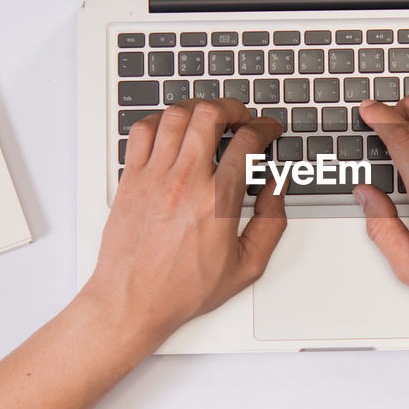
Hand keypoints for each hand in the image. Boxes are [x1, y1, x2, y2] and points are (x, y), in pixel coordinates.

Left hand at [82, 98, 286, 339]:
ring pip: (175, 116)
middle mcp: (185, 181)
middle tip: (240, 116)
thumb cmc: (182, 289)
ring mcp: (154, 177)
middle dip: (232, 107)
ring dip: (197, 108)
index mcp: (218, 201)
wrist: (132, 302)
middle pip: (210, 115)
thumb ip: (272, 223)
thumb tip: (277, 188)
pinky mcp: (130, 179)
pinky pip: (142, 131)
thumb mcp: (247, 266)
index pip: (247, 142)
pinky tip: (171, 130)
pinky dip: (159, 120)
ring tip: (208, 117)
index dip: (265, 128)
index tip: (268, 130)